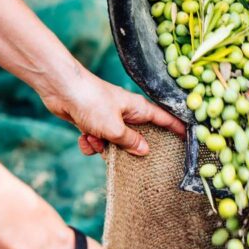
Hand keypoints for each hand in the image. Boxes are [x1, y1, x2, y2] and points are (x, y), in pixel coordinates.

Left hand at [39, 68, 184, 156]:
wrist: (60, 88)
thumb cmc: (91, 101)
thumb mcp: (114, 127)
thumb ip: (130, 141)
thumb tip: (145, 151)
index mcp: (138, 109)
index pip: (165, 119)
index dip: (177, 129)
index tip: (188, 140)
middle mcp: (126, 113)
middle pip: (138, 136)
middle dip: (130, 148)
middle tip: (129, 159)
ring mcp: (109, 118)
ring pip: (115, 142)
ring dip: (104, 146)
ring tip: (95, 140)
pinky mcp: (92, 122)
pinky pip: (97, 140)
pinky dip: (90, 142)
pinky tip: (83, 138)